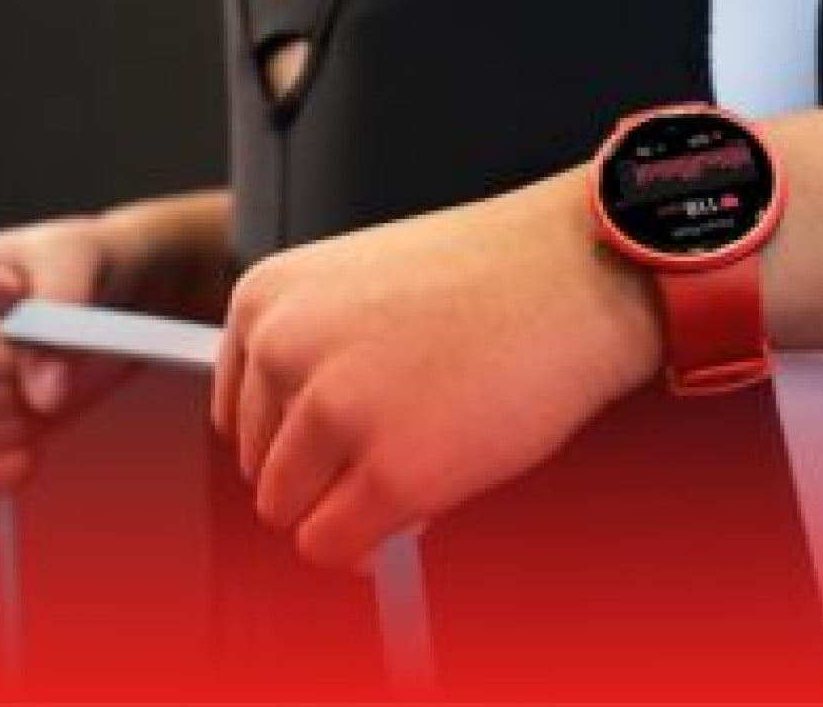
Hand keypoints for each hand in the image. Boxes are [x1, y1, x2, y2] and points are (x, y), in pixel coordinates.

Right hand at [0, 218, 133, 488]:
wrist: (109, 292)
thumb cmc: (83, 262)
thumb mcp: (80, 261)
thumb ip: (62, 314)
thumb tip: (45, 396)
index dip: (6, 363)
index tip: (42, 332)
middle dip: (17, 395)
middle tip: (54, 361)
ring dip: (19, 426)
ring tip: (50, 386)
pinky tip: (31, 456)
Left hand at [212, 168, 661, 569]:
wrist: (583, 273)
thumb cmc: (494, 279)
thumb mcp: (365, 292)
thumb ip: (314, 365)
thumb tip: (302, 463)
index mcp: (267, 300)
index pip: (239, 415)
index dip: (296, 441)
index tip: (335, 447)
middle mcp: (285, 350)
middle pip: (261, 470)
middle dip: (324, 478)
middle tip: (391, 454)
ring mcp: (335, 412)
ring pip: (289, 513)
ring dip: (346, 509)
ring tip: (415, 466)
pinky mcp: (390, 473)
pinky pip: (333, 548)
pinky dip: (367, 548)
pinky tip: (415, 510)